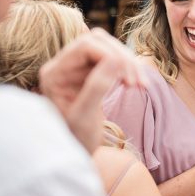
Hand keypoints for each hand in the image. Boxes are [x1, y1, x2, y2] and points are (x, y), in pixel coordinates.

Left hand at [39, 28, 146, 152]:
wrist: (73, 155)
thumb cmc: (74, 140)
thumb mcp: (84, 117)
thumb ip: (97, 86)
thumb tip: (117, 59)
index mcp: (54, 74)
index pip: (85, 46)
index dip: (111, 56)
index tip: (128, 79)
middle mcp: (62, 65)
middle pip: (97, 41)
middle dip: (121, 57)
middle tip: (137, 83)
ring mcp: (76, 67)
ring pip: (107, 47)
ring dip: (127, 62)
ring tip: (140, 85)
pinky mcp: (89, 72)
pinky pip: (112, 58)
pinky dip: (127, 68)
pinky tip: (134, 84)